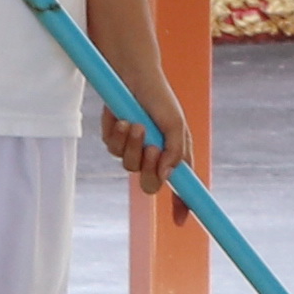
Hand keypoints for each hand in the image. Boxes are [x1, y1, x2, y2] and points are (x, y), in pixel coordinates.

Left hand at [88, 34, 188, 189]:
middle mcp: (154, 154)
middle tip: (151, 148)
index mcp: (174, 153)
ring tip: (134, 123)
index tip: (180, 220)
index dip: (182, 204)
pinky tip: (120, 117)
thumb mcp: (174, 122)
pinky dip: (116, 133)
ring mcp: (133, 148)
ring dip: (131, 145)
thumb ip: (175, 150)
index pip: (182, 186)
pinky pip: (111, 148)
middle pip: (149, 183)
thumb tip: (168, 175)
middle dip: (149, 168)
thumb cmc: (158, 97)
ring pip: (128, 165)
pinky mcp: (114, 138)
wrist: (131, 73)